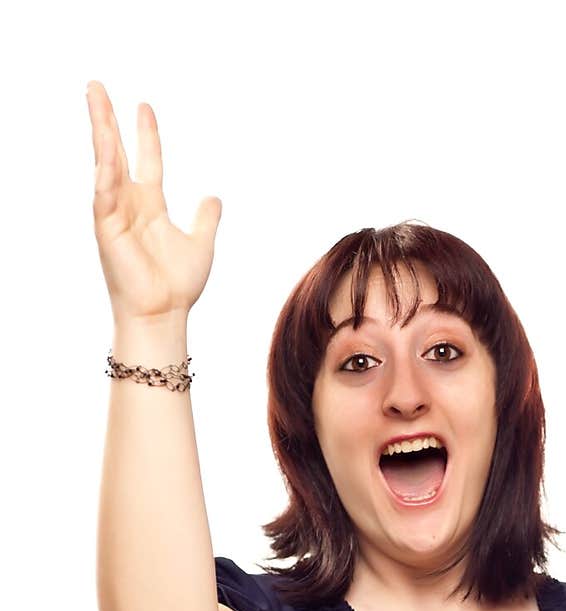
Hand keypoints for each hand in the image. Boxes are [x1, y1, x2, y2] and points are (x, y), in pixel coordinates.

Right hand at [85, 80, 221, 322]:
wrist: (163, 315)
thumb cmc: (178, 286)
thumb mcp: (200, 243)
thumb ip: (206, 218)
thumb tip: (214, 197)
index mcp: (150, 206)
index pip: (147, 160)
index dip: (147, 134)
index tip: (145, 106)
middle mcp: (129, 205)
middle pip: (115, 152)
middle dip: (106, 119)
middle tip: (96, 85)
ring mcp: (115, 214)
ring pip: (105, 163)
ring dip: (100, 131)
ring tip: (95, 98)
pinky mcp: (106, 228)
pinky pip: (103, 192)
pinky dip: (104, 169)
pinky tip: (106, 146)